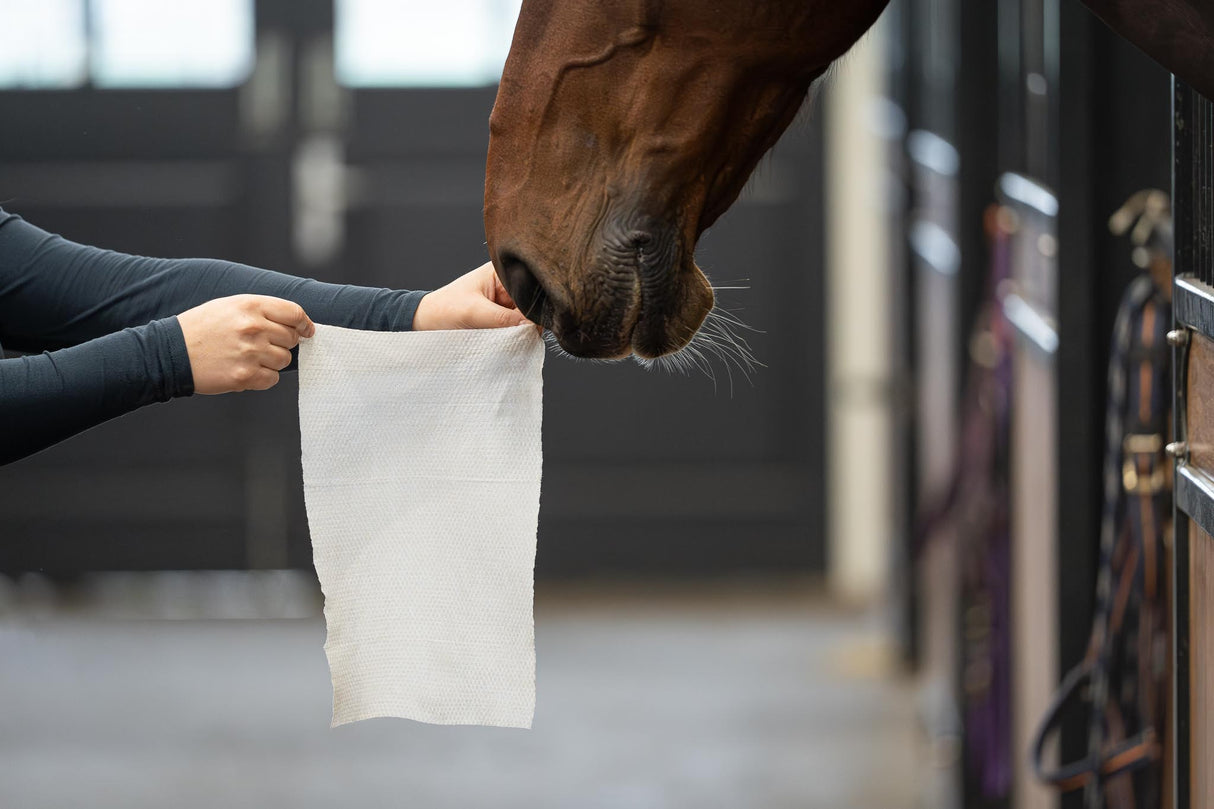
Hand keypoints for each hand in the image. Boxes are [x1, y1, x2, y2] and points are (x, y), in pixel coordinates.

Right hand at [177, 295, 314, 394]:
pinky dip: (263, 377)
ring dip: (272, 361)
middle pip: (291, 339)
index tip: (306, 331)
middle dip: (282, 343)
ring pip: (284, 360)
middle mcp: (254, 327)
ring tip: (248, 357)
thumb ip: (263, 311)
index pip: (295, 313)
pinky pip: (273, 379)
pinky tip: (245, 370)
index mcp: (251, 305)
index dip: (304, 324)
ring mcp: (250, 352)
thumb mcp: (231, 306)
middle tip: (262, 345)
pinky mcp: (245, 375)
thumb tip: (297, 324)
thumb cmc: (203, 327)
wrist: (172, 351)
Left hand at [412, 261, 534, 330]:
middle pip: (531, 305)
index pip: (529, 289)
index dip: (534, 306)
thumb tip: (531, 327)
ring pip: (526, 319)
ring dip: (521, 330)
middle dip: (528, 320)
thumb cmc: (445, 308)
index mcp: (501, 272)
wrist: (426, 322)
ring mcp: (506, 303)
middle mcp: (507, 286)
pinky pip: (517, 328)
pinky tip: (509, 340)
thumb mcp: (474, 312)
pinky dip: (515, 335)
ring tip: (509, 337)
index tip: (531, 324)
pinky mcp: (503, 319)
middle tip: (520, 334)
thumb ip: (504, 319)